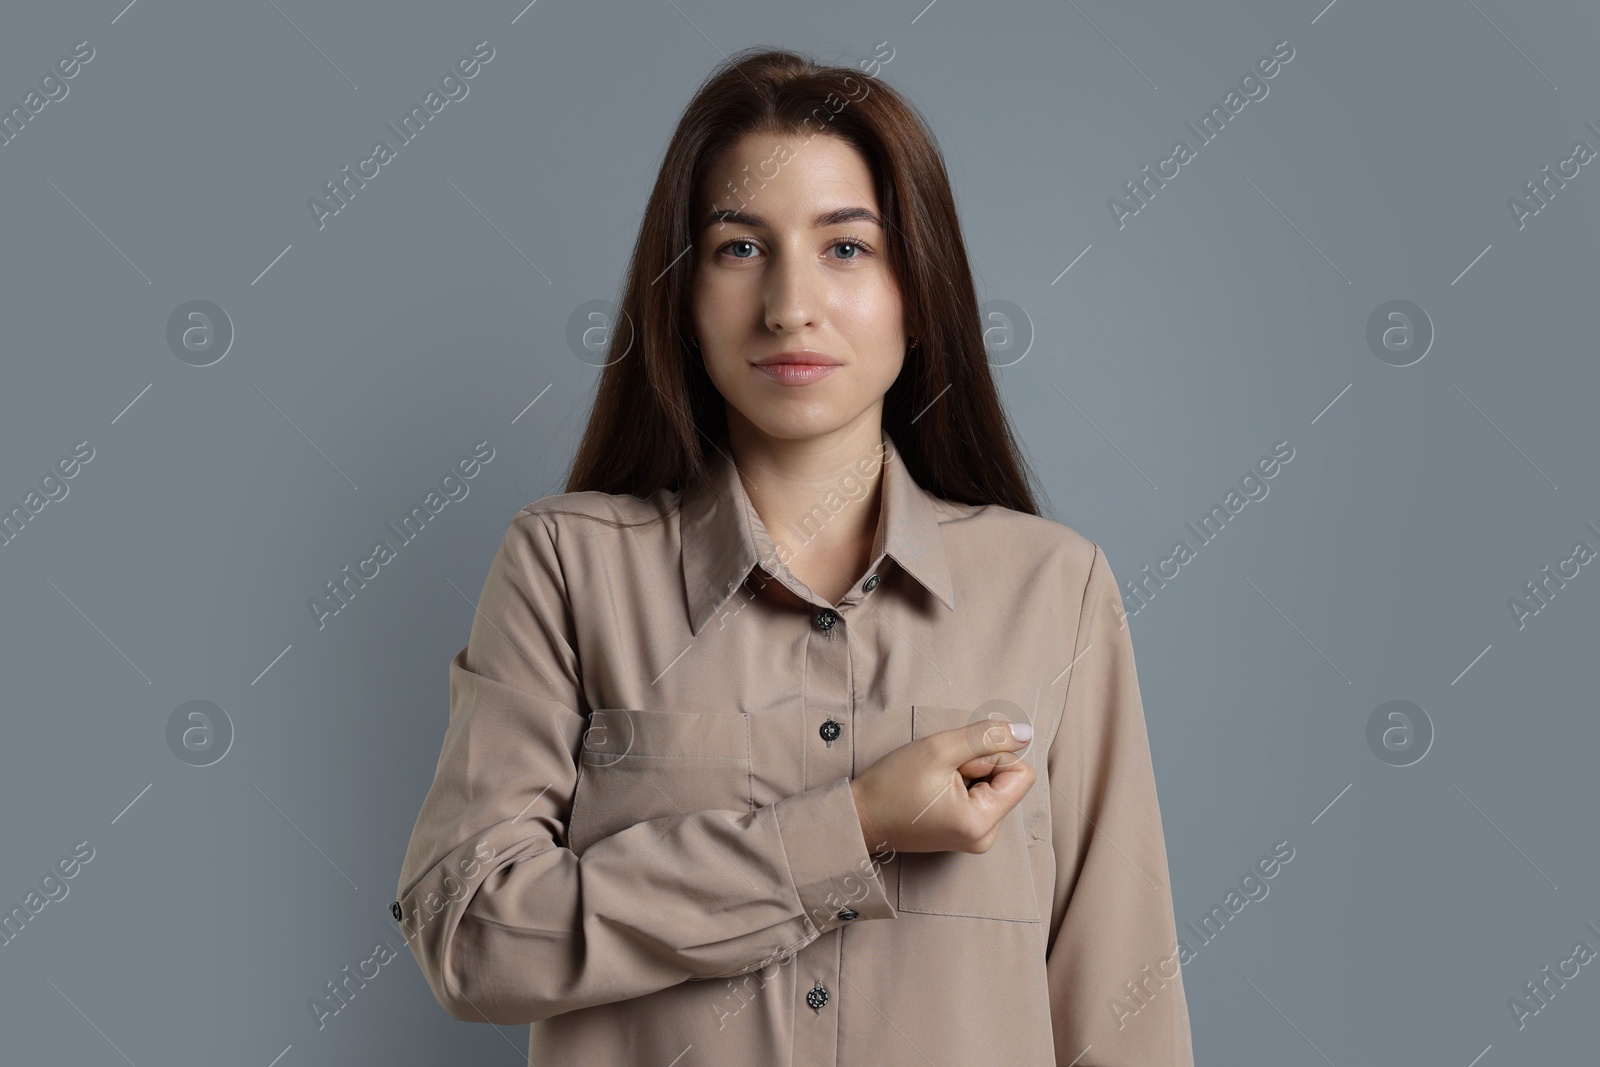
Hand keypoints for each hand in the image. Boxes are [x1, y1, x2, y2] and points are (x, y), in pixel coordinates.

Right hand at [850, 719, 1034, 854]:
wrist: (860, 816)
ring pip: (992, 786)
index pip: (1020, 773)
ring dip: (967, 775)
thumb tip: (1025, 733)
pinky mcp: (965, 833)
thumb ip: (986, 737)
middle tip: (940, 774)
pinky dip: (960, 787)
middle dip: (977, 767)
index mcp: (982, 823)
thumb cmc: (892, 786)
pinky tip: (934, 792)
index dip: (992, 757)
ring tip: (933, 784)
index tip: (958, 764)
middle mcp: (986, 837)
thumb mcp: (939, 749)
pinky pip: (979, 797)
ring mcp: (975, 838)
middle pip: (1007, 780)